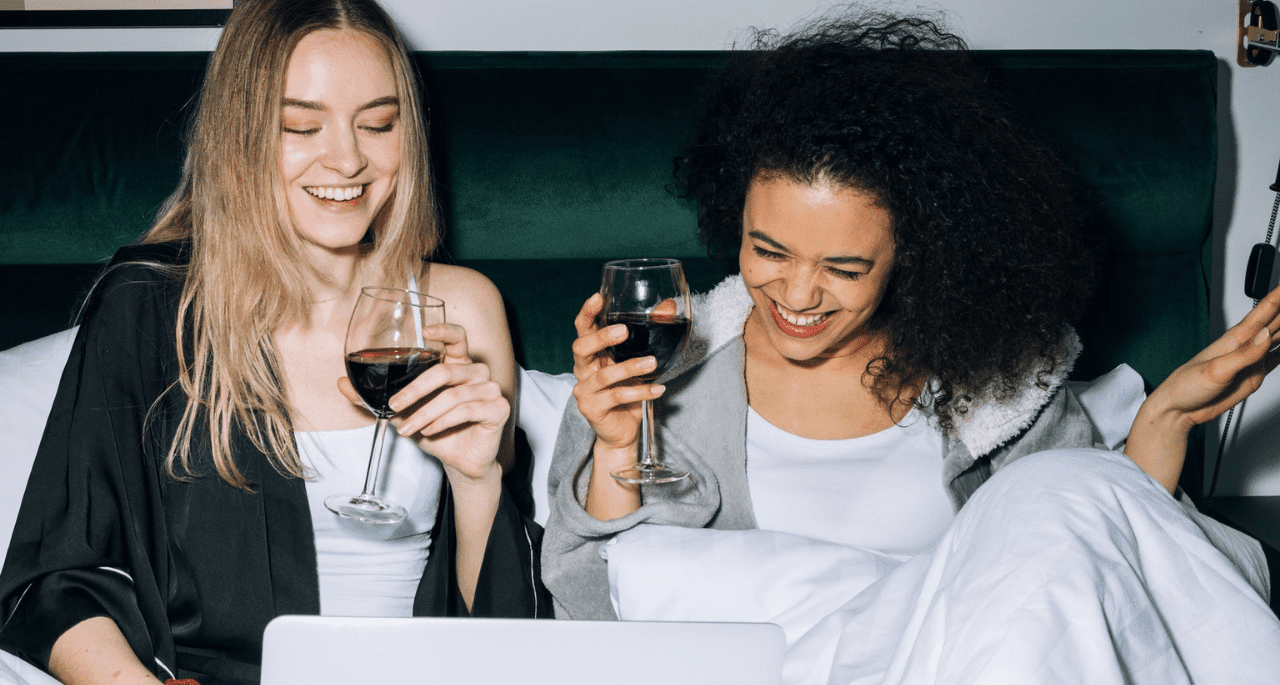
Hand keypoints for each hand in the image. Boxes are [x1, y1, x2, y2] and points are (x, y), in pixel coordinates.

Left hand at [339, 323, 507, 482]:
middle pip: (445, 371)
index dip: (444, 330)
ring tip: (408, 429)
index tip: (425, 332)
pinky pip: (466, 410)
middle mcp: (476, 372)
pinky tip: (429, 431)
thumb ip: (375, 398)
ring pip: (453, 395)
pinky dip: (443, 422)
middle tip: (394, 406)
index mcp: (457, 364)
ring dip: (425, 414)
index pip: (457, 336)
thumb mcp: (402, 414)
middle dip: (414, 390)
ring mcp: (490, 389)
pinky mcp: (498, 408)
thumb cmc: (435, 432)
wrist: (459, 462)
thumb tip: (342, 384)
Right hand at [570, 292, 665, 453]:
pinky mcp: (592, 408)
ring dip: (630, 367)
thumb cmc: (628, 393)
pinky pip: (617, 396)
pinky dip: (641, 392)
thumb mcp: (636, 364)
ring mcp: (584, 391)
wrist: (622, 432)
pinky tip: (658, 389)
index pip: (583, 329)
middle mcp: (582, 370)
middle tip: (624, 330)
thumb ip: (646, 340)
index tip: (598, 297)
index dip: (588, 313)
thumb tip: (668, 308)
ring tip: (652, 363)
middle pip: (582, 348)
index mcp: (591, 355)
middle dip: (602, 337)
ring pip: (605, 375)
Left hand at [1126, 285, 1279, 491]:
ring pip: (1278, 338)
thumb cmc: (1186, 386)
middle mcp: (1245, 346)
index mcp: (1234, 339)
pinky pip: (1276, 358)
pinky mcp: (1253, 374)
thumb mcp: (1215, 370)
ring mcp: (1251, 360)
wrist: (1179, 410)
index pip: (1262, 312)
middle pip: (1275, 321)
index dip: (1277, 297)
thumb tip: (1265, 334)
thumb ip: (1243, 354)